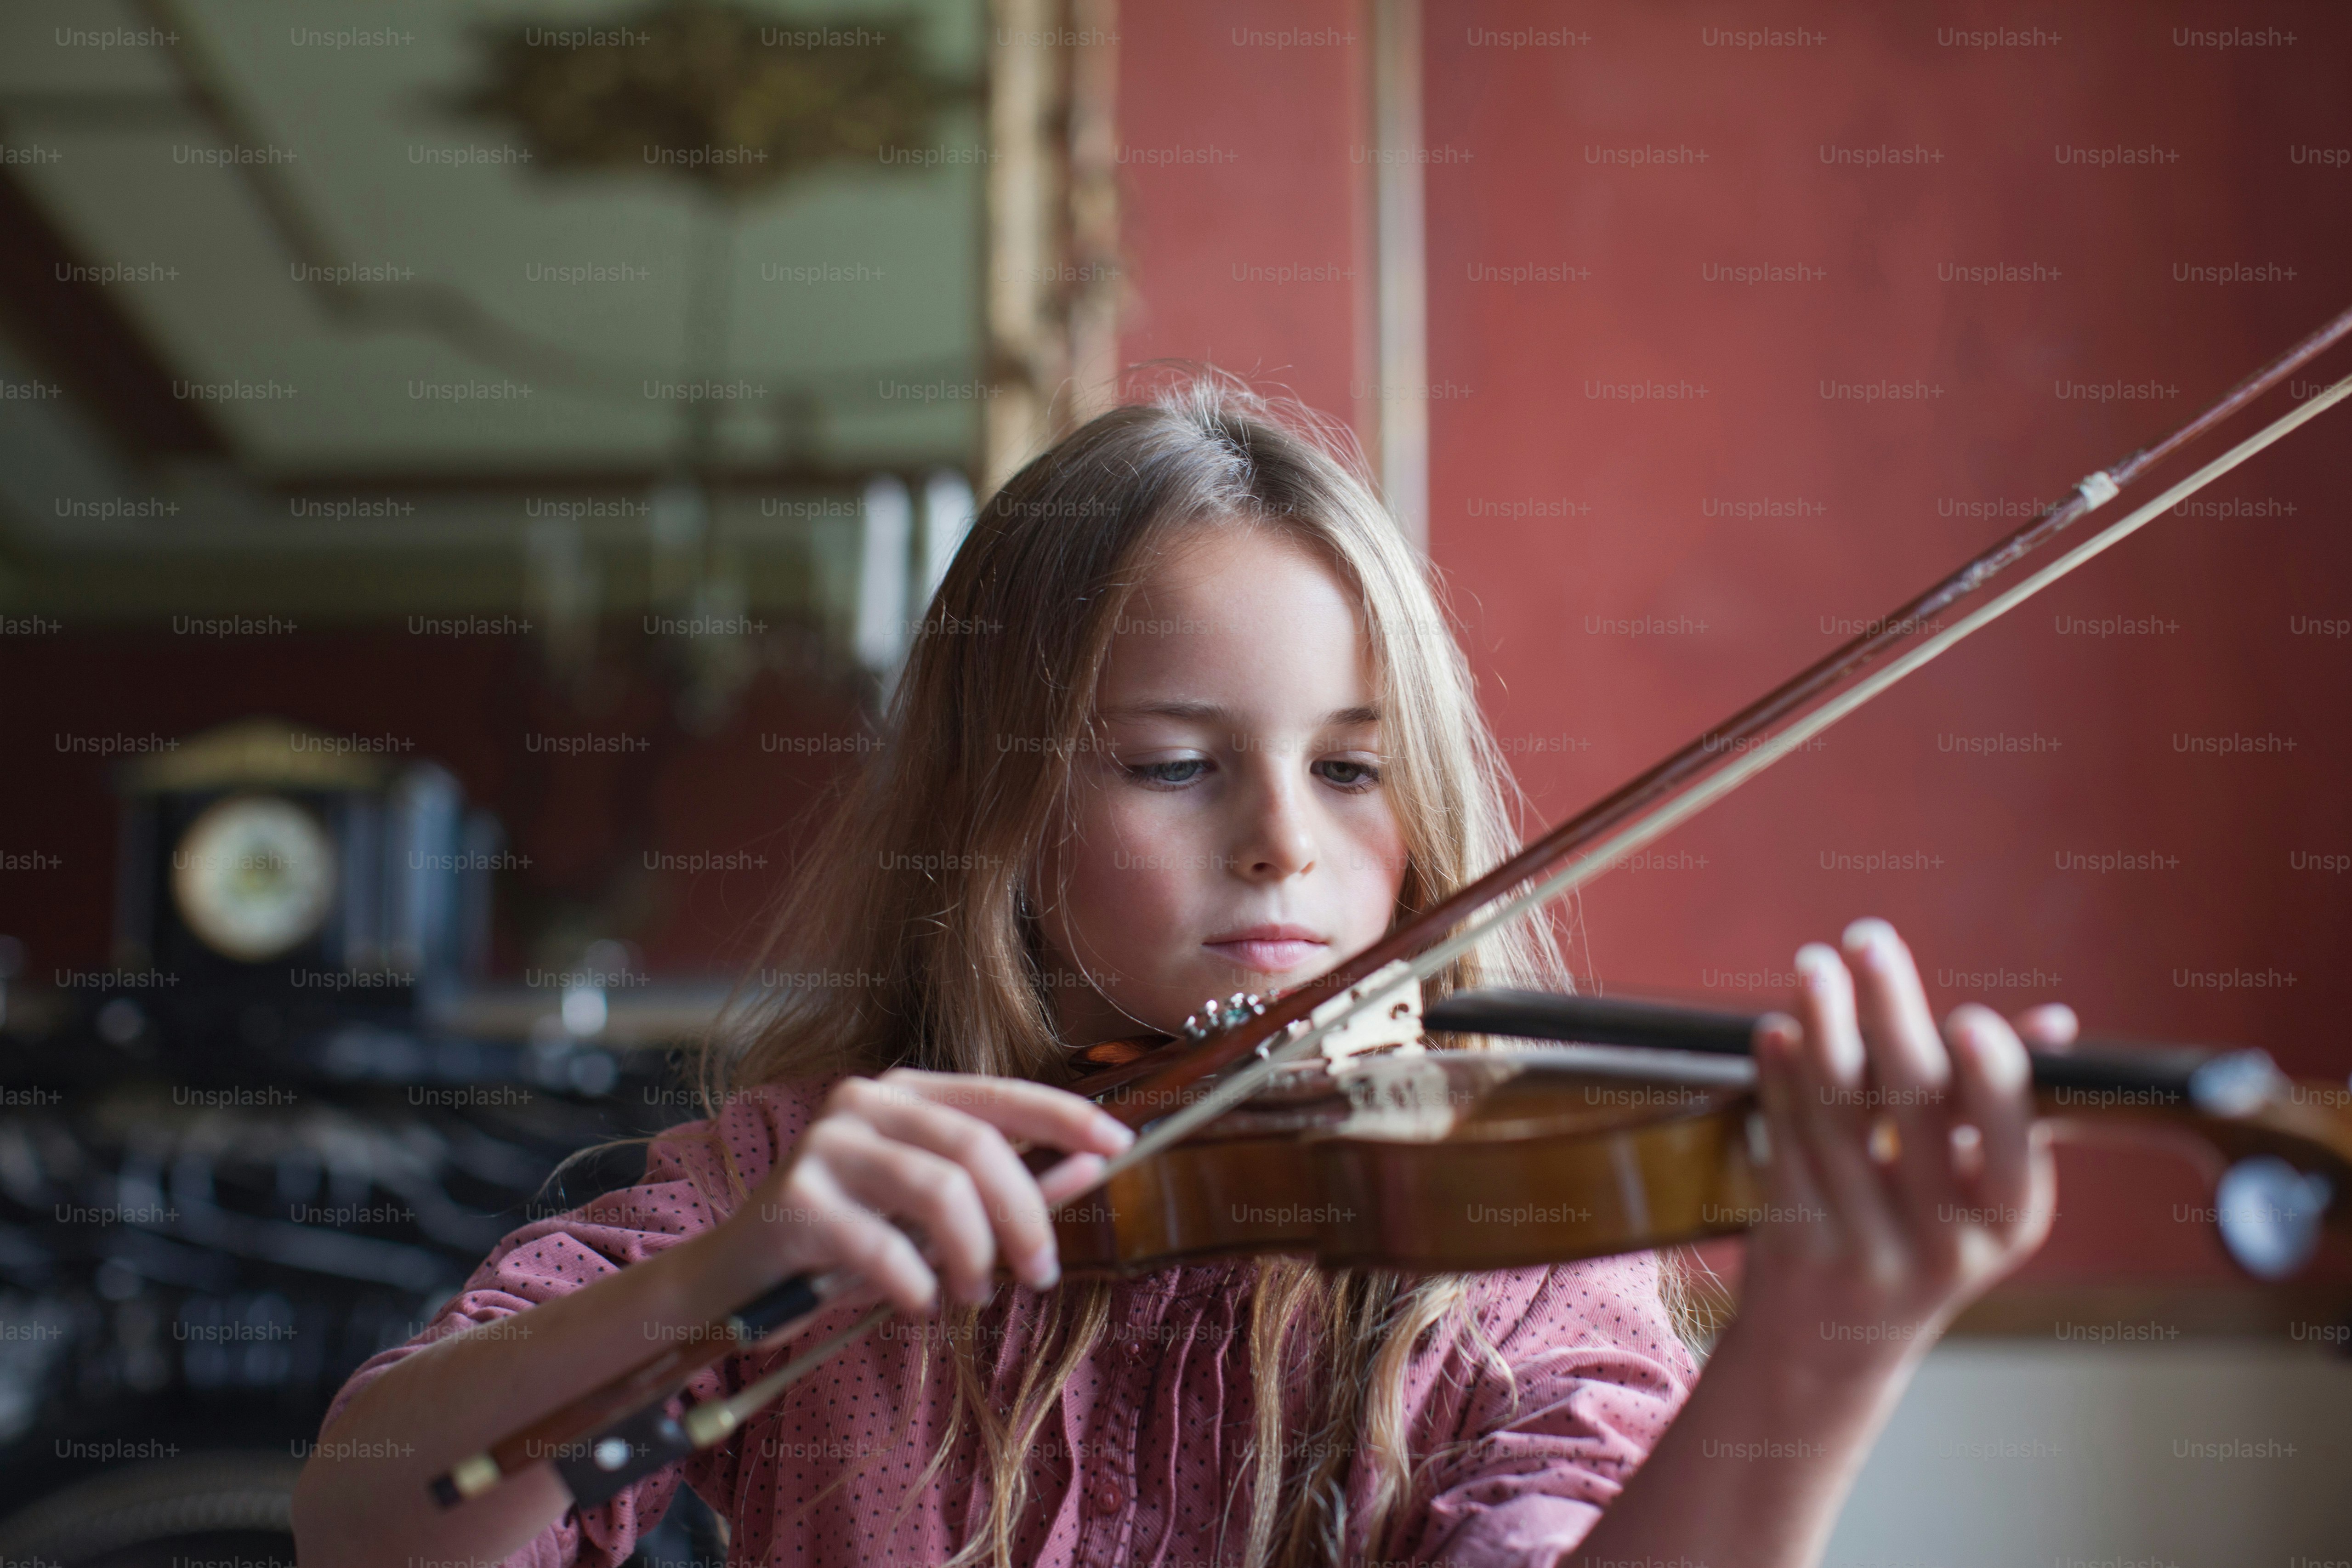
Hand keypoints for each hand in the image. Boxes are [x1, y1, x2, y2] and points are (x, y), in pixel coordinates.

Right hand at [719, 1070, 1134, 1316]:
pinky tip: (918, 1305)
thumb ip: (1009, 1187)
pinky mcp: (794, 1199)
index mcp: (905, 1094)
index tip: (1121, 1145)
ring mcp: (825, 1146)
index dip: (1065, 1116)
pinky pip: (886, 1247)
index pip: (1000, 1094)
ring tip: (973, 1295)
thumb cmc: (846, 1246)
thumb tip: (1092, 1170)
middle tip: (1041, 1272)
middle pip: (977, 1146)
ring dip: (975, 1256)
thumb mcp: (932, 1216)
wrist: (735, 1284)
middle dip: (1026, 1215)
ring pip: (940, 1191)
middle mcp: (864, 1103)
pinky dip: (918, 1286)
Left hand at [1742, 918, 2071, 1361]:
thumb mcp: (1978, 1188)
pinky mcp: (1796, 1246)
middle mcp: (1946, 1245)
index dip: (1992, 1083)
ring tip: (1816, 966)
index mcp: (2009, 1221)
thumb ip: (2005, 1105)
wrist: (1834, 1346)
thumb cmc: (1921, 1235)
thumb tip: (2054, 1024)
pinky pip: (1784, 1146)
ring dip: (1824, 1029)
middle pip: (1915, 1111)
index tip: (1969, 1017)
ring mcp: (1866, 1249)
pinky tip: (1774, 1031)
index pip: (2011, 1146)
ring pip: (1839, 1120)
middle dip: (1891, 1016)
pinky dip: (1780, 1083)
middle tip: (1870, 939)